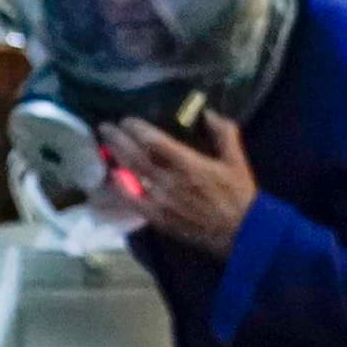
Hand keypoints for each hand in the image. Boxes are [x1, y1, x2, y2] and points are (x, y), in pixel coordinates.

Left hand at [109, 117, 257, 256]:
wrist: (241, 233)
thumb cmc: (239, 194)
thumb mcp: (236, 159)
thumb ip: (223, 132)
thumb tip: (207, 113)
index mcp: (189, 163)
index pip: (154, 141)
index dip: (137, 129)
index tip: (127, 120)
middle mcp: (170, 181)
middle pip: (136, 156)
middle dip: (118, 140)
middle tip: (105, 127)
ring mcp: (162, 201)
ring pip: (131, 177)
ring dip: (116, 160)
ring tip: (104, 147)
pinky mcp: (159, 218)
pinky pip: (133, 202)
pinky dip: (120, 189)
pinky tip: (112, 178)